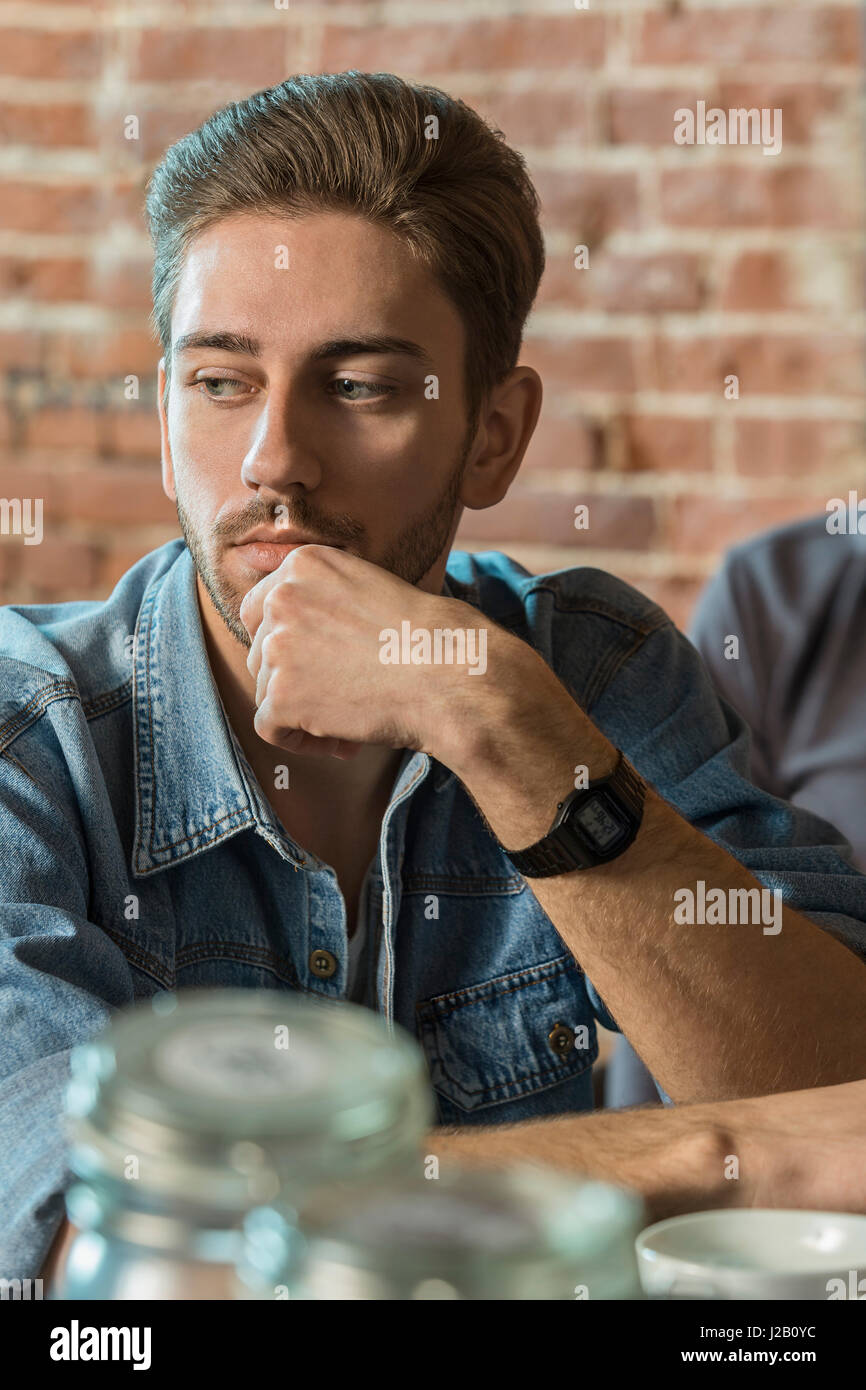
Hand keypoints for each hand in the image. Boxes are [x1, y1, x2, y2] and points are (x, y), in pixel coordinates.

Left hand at [238, 544, 491, 760]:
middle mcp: (282, 598)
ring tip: (351, 722)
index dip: (287, 644)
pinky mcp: (281, 695)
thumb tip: (291, 642)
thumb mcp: (368, 590)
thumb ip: (323, 602)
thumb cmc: (424, 637)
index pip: (262, 608)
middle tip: (343, 697)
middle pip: (261, 652)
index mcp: (303, 564)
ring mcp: (278, 646)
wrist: (448, 672)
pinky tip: (339, 742)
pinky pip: (269, 727)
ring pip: (266, 690)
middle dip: (295, 680)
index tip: (320, 665)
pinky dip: (300, 742)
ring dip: (303, 712)